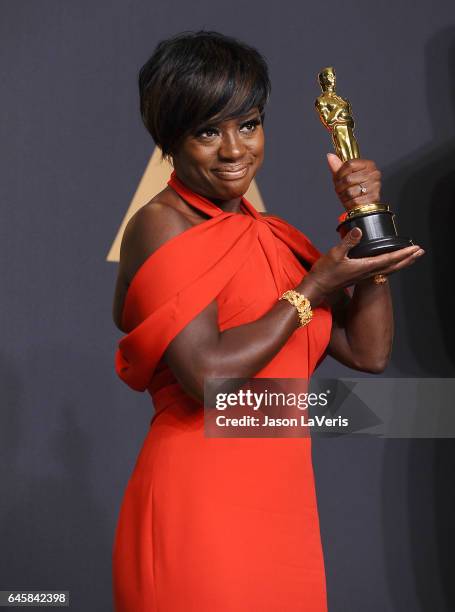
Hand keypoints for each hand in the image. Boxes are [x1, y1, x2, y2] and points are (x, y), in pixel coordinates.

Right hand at [303, 228, 424, 297]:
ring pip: (388, 270)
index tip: (415, 248)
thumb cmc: (325, 272)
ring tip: (410, 258)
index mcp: (364, 267)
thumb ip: (348, 242)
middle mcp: (367, 272)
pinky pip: (381, 271)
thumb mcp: (335, 254)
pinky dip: (390, 266)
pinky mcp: (360, 276)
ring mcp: (364, 275)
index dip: (403, 253)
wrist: (317, 288)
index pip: (389, 259)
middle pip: (393, 266)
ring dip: (401, 263)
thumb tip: (359, 231)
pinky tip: (390, 264)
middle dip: (408, 259)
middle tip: (420, 252)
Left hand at [327, 153, 381, 210]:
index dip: (339, 173)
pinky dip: (348, 203)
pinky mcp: (373, 198)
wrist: (363, 205)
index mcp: (368, 165)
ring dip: (343, 196)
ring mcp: (375, 186)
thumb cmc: (354, 189)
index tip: (337, 178)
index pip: (349, 164)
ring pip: (350, 191)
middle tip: (340, 190)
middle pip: (348, 179)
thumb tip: (330, 156)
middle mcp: (374, 174)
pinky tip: (350, 202)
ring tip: (345, 196)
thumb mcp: (344, 176)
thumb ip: (337, 167)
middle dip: (340, 187)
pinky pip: (354, 201)